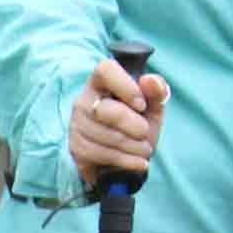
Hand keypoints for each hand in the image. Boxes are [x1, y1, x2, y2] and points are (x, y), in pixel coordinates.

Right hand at [70, 54, 169, 190]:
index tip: (141, 104)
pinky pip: (101, 154)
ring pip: (105, 135)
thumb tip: (149, 79)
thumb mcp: (153, 106)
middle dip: (134, 125)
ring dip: (132, 145)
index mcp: (103, 81)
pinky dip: (126, 160)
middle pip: (106, 110)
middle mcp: (84, 99)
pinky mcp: (76, 147)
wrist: (125, 157)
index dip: (125, 86)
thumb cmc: (138, 123)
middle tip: (146, 132)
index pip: (106, 70)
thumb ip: (156, 91)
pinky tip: (138, 162)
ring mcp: (77, 124)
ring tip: (145, 148)